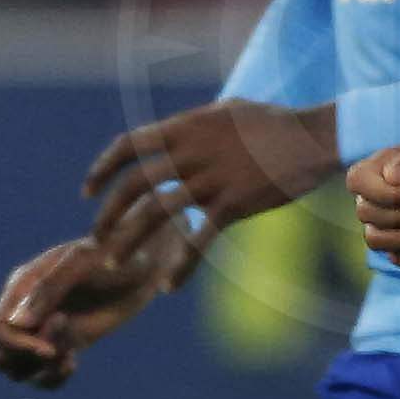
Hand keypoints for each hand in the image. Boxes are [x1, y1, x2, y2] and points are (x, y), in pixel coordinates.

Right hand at [0, 208, 196, 386]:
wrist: (144, 262)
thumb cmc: (113, 253)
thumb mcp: (81, 263)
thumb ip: (49, 291)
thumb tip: (17, 323)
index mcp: (22, 288)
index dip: (14, 346)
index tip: (48, 349)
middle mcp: (28, 311)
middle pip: (0, 354)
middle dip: (25, 360)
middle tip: (58, 352)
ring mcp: (45, 329)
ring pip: (18, 369)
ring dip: (39, 372)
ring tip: (69, 359)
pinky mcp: (66, 343)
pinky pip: (43, 374)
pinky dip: (52, 378)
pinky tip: (73, 363)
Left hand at [83, 98, 335, 247]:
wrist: (313, 137)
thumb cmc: (273, 123)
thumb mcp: (226, 112)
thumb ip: (195, 126)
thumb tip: (175, 133)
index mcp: (185, 128)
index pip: (128, 146)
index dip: (102, 169)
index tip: (86, 192)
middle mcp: (191, 152)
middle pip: (134, 185)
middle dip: (108, 215)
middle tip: (95, 238)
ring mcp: (211, 179)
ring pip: (156, 214)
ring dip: (130, 242)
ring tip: (114, 265)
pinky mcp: (233, 204)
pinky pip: (198, 240)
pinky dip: (180, 266)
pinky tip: (168, 287)